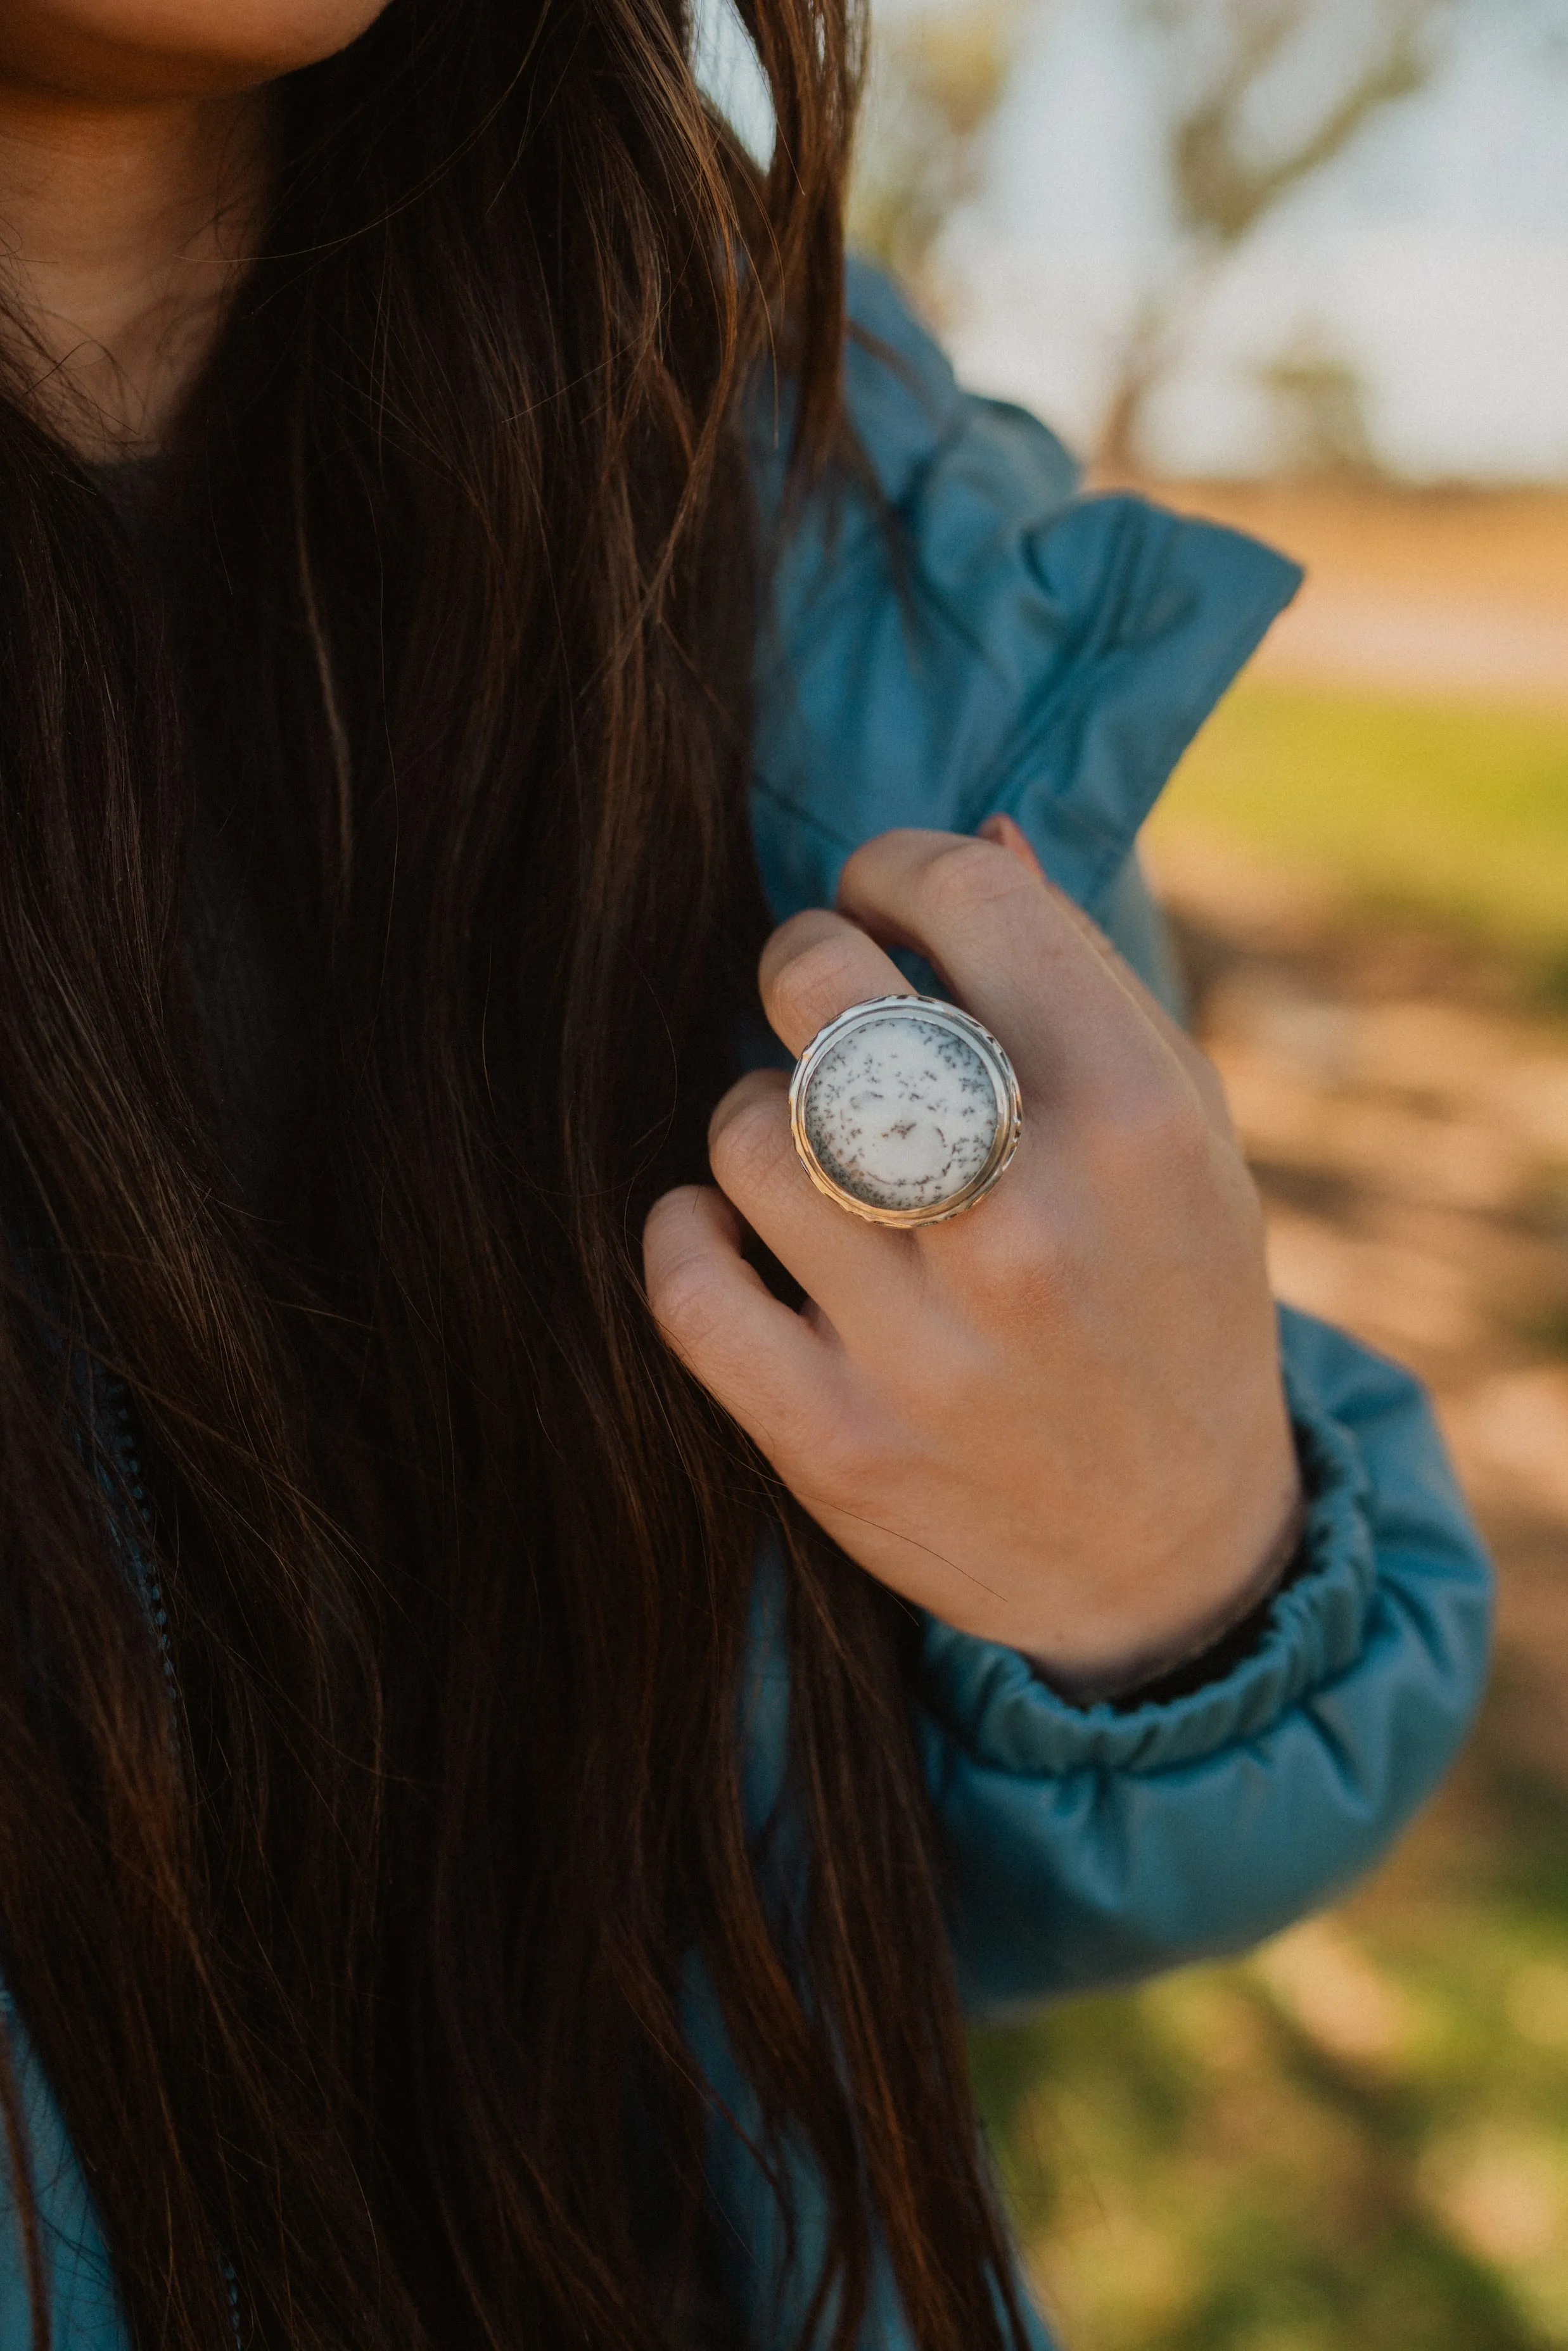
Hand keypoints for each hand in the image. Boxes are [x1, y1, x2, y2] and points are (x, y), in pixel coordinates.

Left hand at [643, 824, 1300, 1696]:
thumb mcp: (1187, 1143)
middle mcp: (1027, 1226)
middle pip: (822, 994)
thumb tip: (985, 835)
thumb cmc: (1172, 1312)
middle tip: (813, 995)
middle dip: (797, 960)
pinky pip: (684, 1278)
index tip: (878, 902)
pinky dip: (688, 1235)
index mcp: (1137, 1124)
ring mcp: (923, 1345)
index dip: (894, 868)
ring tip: (806, 1151)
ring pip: (742, 1131)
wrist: (1169, 1567)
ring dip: (755, 1117)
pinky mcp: (832, 1442)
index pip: (968, 899)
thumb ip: (1089, 985)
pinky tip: (739, 1237)